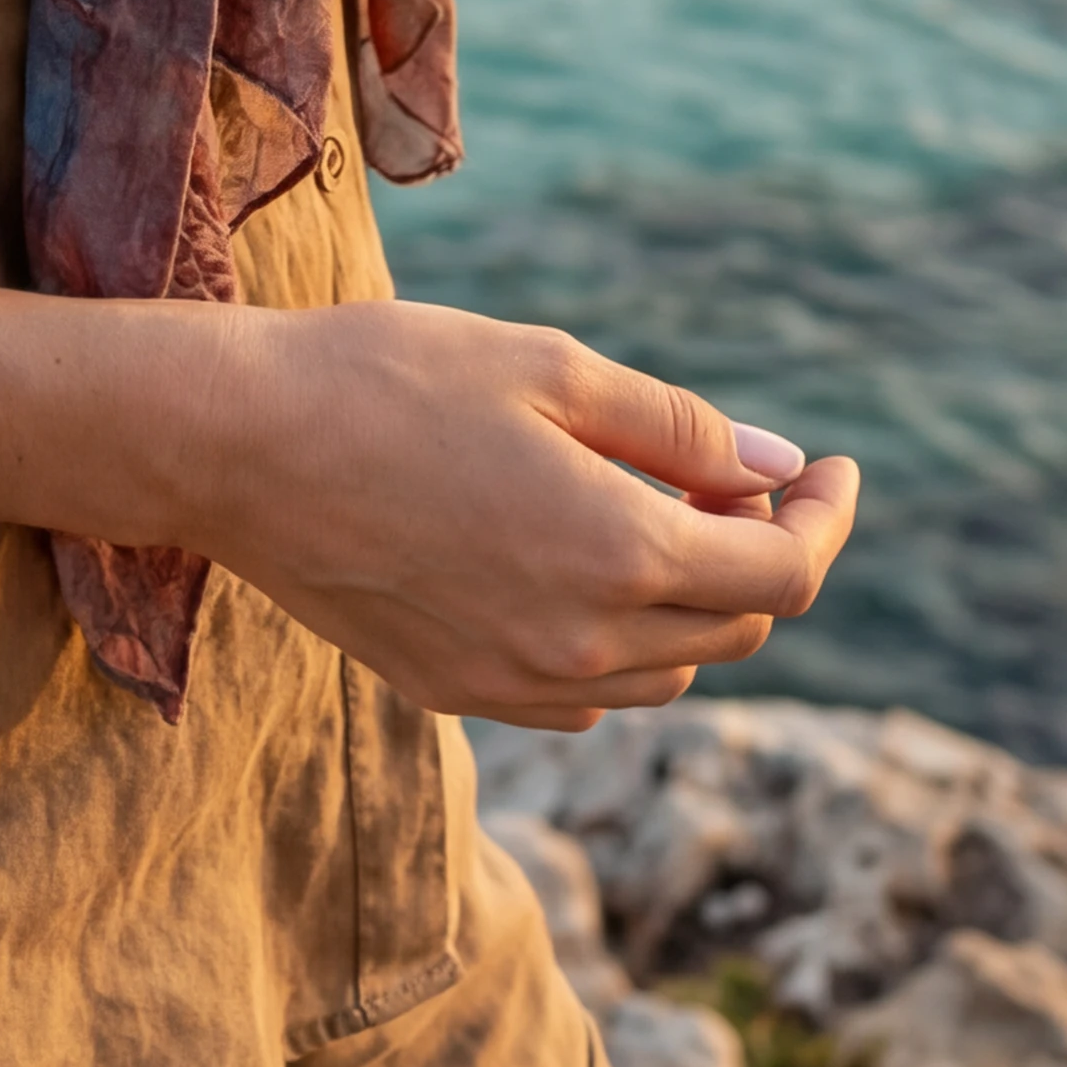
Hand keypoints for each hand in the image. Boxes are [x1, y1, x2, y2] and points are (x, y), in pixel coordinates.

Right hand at [188, 300, 858, 726]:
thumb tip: (778, 471)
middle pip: (733, 632)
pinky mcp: (457, 693)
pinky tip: (579, 572)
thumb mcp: (550, 368)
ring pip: (664, 676)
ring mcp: (514, 683)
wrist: (235, 445)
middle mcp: (580, 645)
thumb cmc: (390, 378)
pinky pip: (582, 697)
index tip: (831, 470)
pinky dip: (617, 647)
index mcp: (617, 555)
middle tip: (735, 478)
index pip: (782, 576)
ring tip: (657, 515)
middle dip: (760, 555)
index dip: (827, 521)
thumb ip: (678, 430)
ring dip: (691, 607)